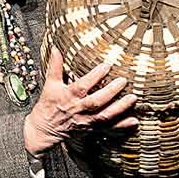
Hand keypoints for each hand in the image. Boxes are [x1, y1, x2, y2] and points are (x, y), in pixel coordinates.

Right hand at [23, 51, 137, 156]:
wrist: (44, 129)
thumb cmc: (48, 104)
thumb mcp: (50, 84)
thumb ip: (55, 66)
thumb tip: (55, 48)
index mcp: (68, 96)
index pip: (82, 85)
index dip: (95, 76)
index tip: (107, 65)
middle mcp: (78, 109)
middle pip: (96, 102)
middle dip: (110, 92)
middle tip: (123, 81)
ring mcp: (86, 121)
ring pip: (104, 116)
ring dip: (120, 108)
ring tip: (133, 98)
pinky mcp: (92, 129)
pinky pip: (108, 128)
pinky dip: (122, 126)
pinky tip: (134, 121)